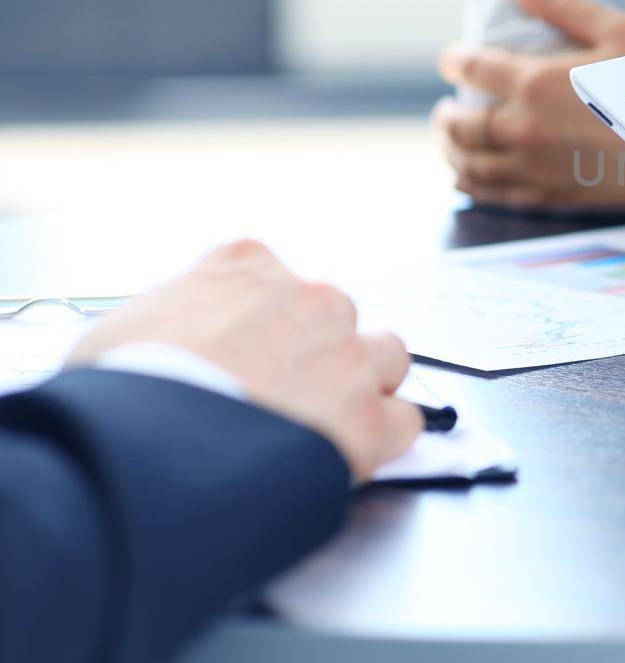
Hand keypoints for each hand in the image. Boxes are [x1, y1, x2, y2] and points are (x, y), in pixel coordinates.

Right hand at [70, 240, 421, 481]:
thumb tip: (173, 338)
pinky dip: (385, 439)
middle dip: (319, 352)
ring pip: (387, 358)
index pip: (276, 278)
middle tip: (284, 395)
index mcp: (247, 266)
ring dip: (366, 385)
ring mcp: (346, 356)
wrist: (144, 446)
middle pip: (337, 316)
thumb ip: (172, 314)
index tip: (254, 350)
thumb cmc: (122, 389)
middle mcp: (309, 299)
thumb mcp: (123, 325)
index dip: (267, 321)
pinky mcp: (367, 417)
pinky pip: (404, 421)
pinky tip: (351, 456)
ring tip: (326, 424)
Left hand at [434, 0, 624, 211]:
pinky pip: (496, 194)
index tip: (450, 60)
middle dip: (446, 115)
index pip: (475, 69)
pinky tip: (467, 178)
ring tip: (449, 141)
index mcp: (537, 84)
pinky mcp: (552, 197)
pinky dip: (472, 185)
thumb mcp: (622, 31)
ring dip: (451, 151)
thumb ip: (567, 8)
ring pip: (471, 164)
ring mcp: (536, 169)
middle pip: (464, 125)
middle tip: (443, 108)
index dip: (456, 62)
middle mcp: (526, 130)